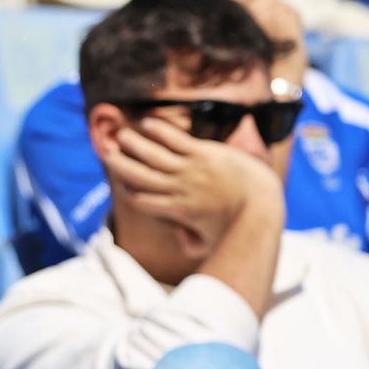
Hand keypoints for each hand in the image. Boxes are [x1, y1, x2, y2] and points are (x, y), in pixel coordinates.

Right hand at [102, 116, 283, 251]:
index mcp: (176, 210)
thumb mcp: (210, 242)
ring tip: (122, 135)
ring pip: (152, 154)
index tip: (121, 183)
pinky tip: (147, 124)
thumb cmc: (237, 225)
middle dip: (120, 164)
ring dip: (134, 143)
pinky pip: (174, 139)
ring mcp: (190, 169)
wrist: (261, 202)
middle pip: (139, 175)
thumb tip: (180, 243)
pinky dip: (158, 130)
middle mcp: (178, 188)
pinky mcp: (203, 153)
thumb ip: (191, 244)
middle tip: (107, 153)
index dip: (126, 190)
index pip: (140, 199)